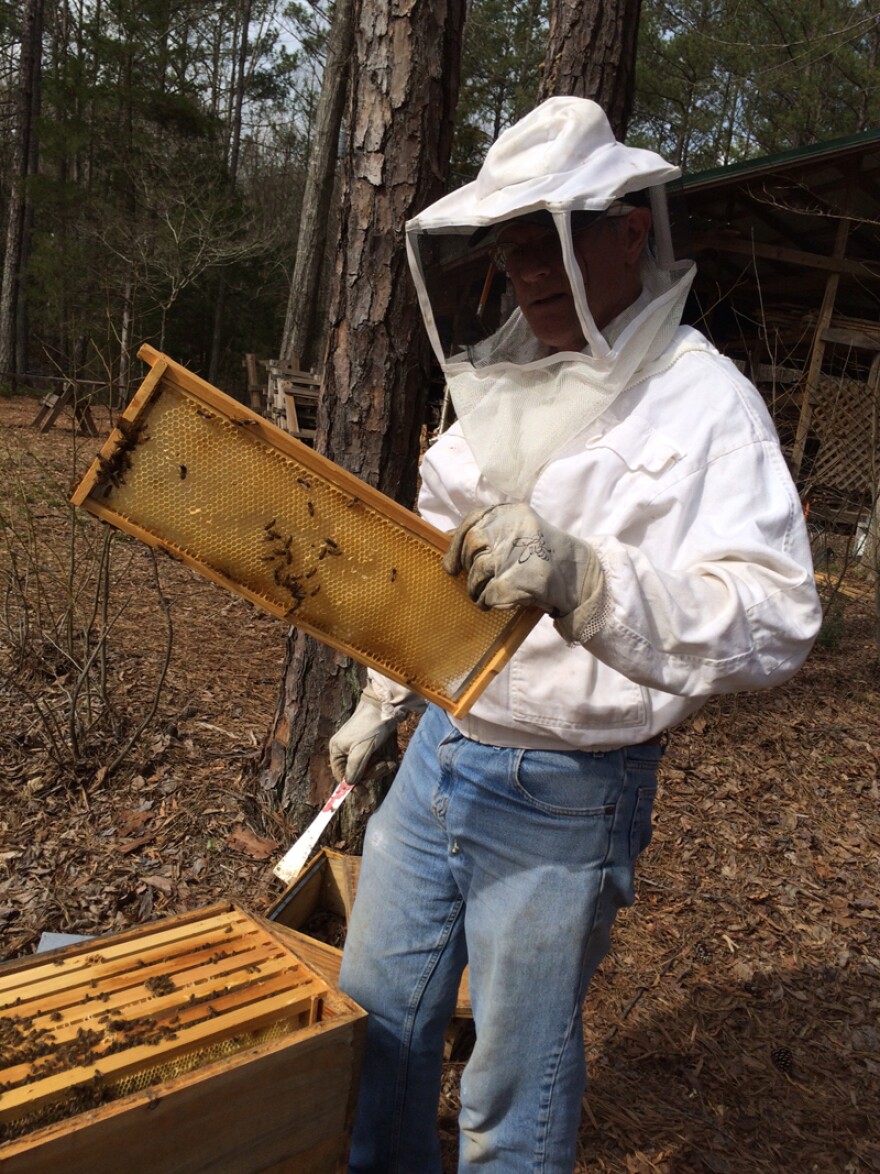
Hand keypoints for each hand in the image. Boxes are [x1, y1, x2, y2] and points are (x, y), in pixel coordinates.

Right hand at [328, 687, 398, 783]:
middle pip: (356, 773)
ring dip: (380, 768)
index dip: (352, 785)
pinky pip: (375, 761)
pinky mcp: (370, 745)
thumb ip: (354, 770)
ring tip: (389, 762)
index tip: (364, 792)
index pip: (340, 775)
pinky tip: (391, 760)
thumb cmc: (370, 726)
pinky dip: (383, 762)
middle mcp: (345, 750)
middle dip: (371, 773)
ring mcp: (358, 747)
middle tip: (383, 766)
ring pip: (367, 768)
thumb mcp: (361, 751)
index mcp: (337, 750)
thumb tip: (350, 785)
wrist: (386, 707)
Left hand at [441, 503, 606, 641]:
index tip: (451, 565)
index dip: (456, 544)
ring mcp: (518, 554)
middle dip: (466, 568)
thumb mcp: (521, 533)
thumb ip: (491, 533)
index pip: (472, 520)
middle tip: (471, 582)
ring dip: (475, 589)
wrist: (581, 576)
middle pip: (472, 545)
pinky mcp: (522, 580)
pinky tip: (495, 603)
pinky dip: (488, 602)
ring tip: (482, 595)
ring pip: (478, 571)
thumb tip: (449, 540)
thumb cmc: (545, 556)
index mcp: (513, 513)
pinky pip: (490, 593)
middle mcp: (515, 529)